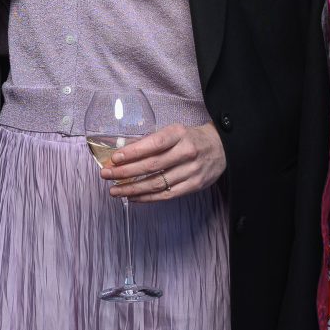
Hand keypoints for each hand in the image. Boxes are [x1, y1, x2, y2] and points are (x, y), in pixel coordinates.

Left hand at [100, 121, 226, 201]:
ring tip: (114, 190)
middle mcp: (186, 152)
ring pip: (157, 183)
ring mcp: (191, 171)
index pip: (153, 144)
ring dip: (132, 188)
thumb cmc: (191, 139)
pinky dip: (147, 197)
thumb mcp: (175, 132)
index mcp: (179, 134)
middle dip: (125, 172)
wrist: (222, 148)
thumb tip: (123, 152)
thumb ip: (152, 141)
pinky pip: (166, 195)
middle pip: (152, 165)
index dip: (133, 152)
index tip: (114, 158)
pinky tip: (132, 197)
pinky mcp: (194, 185)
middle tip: (106, 174)